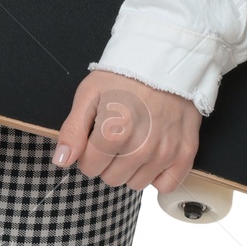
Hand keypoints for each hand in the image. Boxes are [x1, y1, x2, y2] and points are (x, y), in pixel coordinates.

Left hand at [52, 70, 200, 193]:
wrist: (164, 60)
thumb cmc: (123, 77)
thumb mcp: (89, 94)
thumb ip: (72, 130)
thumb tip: (61, 161)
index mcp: (114, 131)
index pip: (89, 167)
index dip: (88, 152)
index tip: (95, 136)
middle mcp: (142, 147)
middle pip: (112, 178)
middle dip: (108, 161)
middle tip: (116, 135)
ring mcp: (166, 152)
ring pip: (136, 184)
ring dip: (131, 168)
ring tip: (134, 140)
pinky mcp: (185, 154)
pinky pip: (165, 185)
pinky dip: (157, 174)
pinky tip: (153, 153)